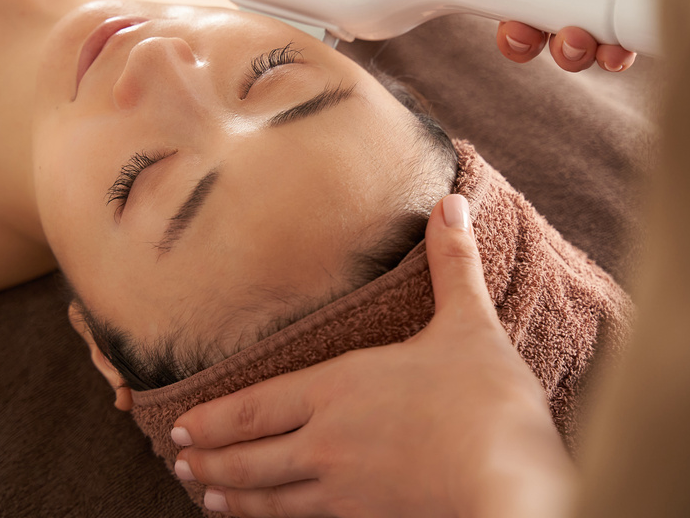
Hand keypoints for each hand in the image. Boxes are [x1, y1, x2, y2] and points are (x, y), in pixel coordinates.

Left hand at [171, 195, 574, 517]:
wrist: (511, 488)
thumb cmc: (489, 404)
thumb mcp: (469, 324)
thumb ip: (452, 263)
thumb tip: (450, 202)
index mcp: (338, 388)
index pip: (253, 407)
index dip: (211, 419)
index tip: (179, 425)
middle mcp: (326, 442)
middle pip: (248, 456)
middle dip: (209, 460)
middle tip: (178, 461)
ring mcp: (342, 489)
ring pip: (268, 498)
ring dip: (231, 496)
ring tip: (205, 497)